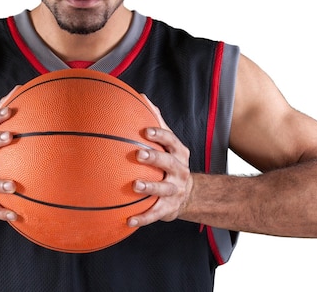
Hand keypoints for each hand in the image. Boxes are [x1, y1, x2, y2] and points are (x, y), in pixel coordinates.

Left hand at [127, 97, 192, 226]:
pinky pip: (156, 213)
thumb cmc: (170, 161)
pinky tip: (128, 220)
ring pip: (163, 189)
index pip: (170, 140)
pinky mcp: (169, 208)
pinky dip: (143, 218)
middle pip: (168, 162)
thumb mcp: (168, 143)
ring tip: (134, 185)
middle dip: (154, 158)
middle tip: (138, 154)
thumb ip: (156, 122)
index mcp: (178, 153)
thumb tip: (142, 97)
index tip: (145, 131)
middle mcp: (179, 171)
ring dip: (149, 187)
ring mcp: (175, 190)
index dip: (159, 135)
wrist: (188, 194)